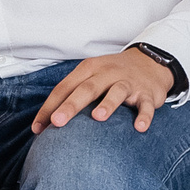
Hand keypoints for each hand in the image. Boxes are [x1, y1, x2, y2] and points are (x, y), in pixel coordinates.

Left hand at [32, 46, 173, 133]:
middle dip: (71, 105)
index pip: (64, 87)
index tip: (38, 128)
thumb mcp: (91, 76)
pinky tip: (140, 127)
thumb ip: (71, 95)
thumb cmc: (112, 75)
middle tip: (57, 122)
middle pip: (87, 88)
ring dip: (108, 104)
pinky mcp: (147, 93)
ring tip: (98, 117)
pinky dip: (144, 115)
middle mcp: (107, 73)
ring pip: (117, 92)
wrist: (150, 61)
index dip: (50, 107)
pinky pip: (146, 105)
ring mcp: (128, 82)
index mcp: (88, 69)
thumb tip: (45, 124)